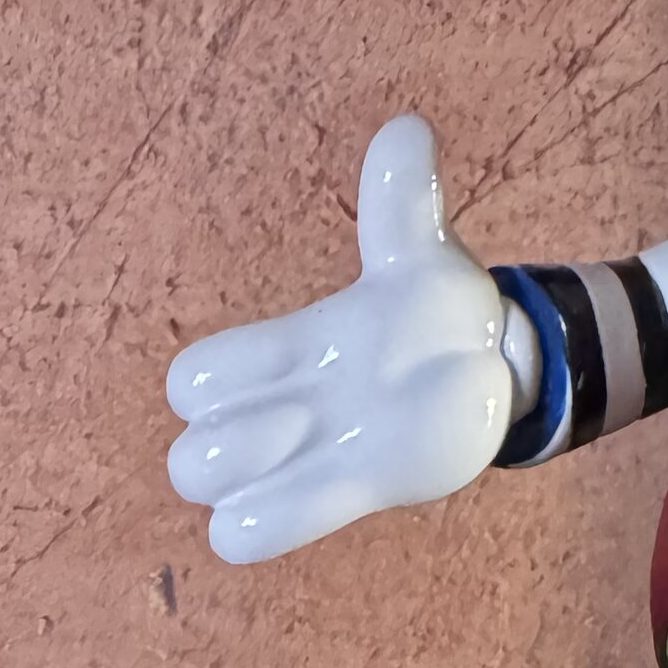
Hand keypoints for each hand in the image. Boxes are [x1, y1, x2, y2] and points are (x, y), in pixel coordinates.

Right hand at [165, 114, 514, 565]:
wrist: (479, 373)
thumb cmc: (430, 316)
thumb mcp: (419, 259)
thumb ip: (401, 204)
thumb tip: (407, 131)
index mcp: (284, 353)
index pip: (193, 379)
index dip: (224, 379)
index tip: (292, 363)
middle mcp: (278, 415)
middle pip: (188, 455)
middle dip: (237, 442)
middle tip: (307, 418)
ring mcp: (303, 465)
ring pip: (215, 498)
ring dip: (259, 481)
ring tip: (320, 452)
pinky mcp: (336, 499)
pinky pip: (251, 537)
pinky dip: (280, 519)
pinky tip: (340, 488)